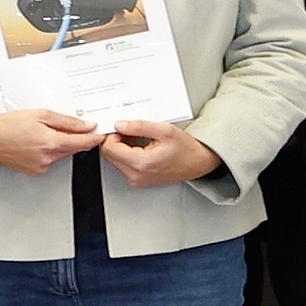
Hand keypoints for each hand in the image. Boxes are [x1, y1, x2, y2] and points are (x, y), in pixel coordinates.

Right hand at [0, 108, 104, 176]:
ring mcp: (41, 166)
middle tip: (66, 127)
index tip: (101, 133)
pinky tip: (37, 144)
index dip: (95, 137)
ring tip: (44, 134)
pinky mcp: (36, 171)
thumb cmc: (8, 125)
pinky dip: (50, 152)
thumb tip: (87, 125)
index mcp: (51, 142)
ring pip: (63, 155)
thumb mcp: (41, 114)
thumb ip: (67, 121)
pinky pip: (51, 161)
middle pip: (74, 149)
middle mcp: (48, 157)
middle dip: (76, 138)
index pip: (83, 142)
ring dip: (61, 145)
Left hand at [102, 120, 221, 189]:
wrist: (197, 164)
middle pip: (108, 155)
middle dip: (115, 140)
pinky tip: (139, 149)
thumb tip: (119, 124)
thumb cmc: (186, 149)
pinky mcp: (136, 181)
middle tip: (129, 132)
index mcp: (142, 163)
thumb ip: (139, 126)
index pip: (109, 148)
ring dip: (120, 148)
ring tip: (138, 140)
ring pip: (113, 160)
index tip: (122, 128)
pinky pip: (121, 165)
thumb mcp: (165, 130)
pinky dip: (126, 154)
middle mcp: (136, 175)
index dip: (112, 134)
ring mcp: (135, 180)